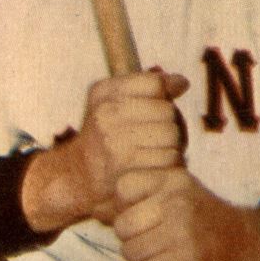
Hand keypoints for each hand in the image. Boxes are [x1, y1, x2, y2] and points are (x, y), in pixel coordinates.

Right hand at [21, 70, 187, 232]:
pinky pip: (169, 158)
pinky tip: (158, 167)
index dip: (165, 95)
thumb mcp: (115, 102)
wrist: (78, 177)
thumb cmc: (105, 136)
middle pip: (167, 111)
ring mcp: (113, 140)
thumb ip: (149, 87)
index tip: (159, 107)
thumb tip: (181, 83)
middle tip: (160, 137)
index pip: (154, 83)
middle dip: (171, 124)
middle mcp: (105, 114)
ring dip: (174, 146)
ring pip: (172, 134)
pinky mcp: (125, 167)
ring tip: (158, 152)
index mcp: (103, 93)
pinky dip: (171, 165)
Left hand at [113, 167, 259, 260]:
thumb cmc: (202, 216)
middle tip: (147, 240)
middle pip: (122, 225)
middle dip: (129, 238)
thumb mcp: (180, 189)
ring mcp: (181, 232)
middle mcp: (176, 202)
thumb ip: (148, 191)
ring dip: (141, 259)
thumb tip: (105, 208)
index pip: (123, 187)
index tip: (139, 214)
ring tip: (160, 254)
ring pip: (130, 252)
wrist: (245, 243)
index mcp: (173, 179)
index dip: (124, 205)